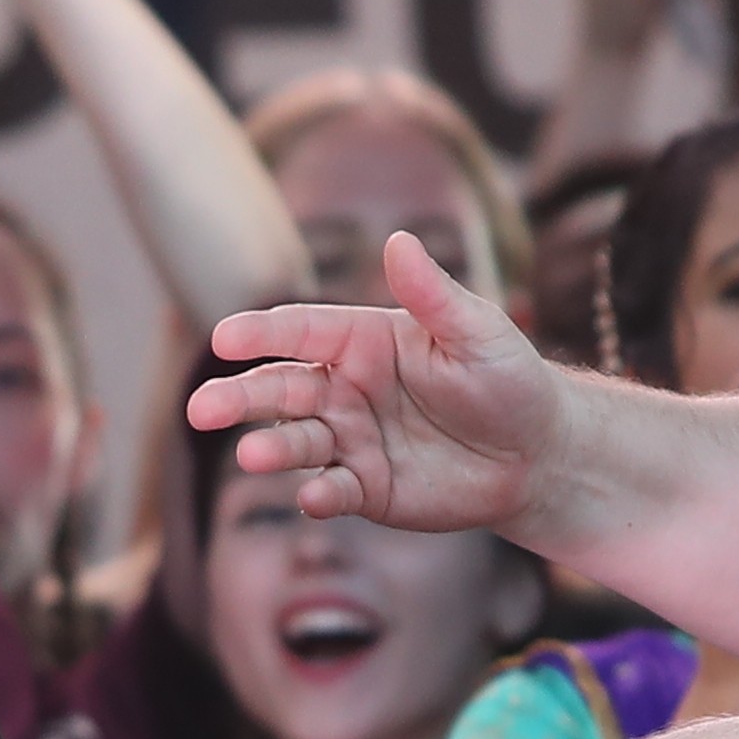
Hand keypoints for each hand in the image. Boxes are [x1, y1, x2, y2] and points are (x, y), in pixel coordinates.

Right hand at [187, 232, 565, 535]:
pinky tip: (312, 499)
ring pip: (297, 441)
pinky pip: (332, 490)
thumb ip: (432, 294)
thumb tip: (398, 239)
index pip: (302, 330)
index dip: (262, 333)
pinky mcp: (365, 488)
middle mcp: (345, 388)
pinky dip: (318, 496)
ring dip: (272, 448)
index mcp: (363, 340)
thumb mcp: (477, 332)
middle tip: (201, 408)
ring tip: (252, 456)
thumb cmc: (508, 380)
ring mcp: (351, 440)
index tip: (225, 338)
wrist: (537, 455)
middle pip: (280, 388)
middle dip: (239, 397)